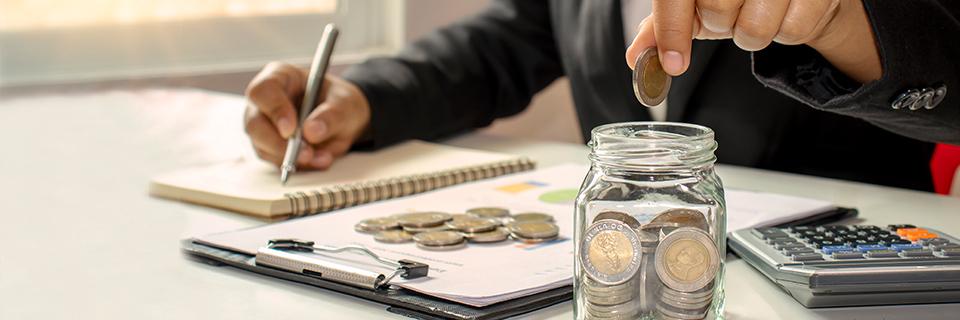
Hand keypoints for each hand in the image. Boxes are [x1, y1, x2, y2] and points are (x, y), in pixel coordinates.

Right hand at [244, 62, 370, 169]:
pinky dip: (298, 166)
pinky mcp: (270, 147)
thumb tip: (311, 131)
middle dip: (279, 144)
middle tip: (306, 153)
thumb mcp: (345, 103)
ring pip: (263, 147)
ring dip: (291, 158)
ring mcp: (264, 126)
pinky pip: (276, 161)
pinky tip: (319, 160)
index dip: (274, 110)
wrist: (345, 120)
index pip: (263, 91)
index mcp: (280, 77)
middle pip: (255, 124)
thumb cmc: (340, 102)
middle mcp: (265, 102)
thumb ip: (331, 115)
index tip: (291, 130)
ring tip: (322, 157)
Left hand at [625, 0, 881, 82]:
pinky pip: (793, 31)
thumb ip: (664, 26)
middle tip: (731, 13)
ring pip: (756, 29)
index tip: (673, 63)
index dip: (671, 32)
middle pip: (717, 12)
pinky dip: (786, 32)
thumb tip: (635, 56)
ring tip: (758, 13)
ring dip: (753, 34)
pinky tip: (784, 11)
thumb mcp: (696, 3)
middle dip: (721, 25)